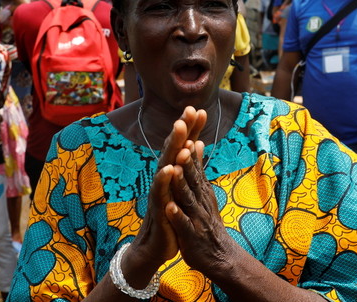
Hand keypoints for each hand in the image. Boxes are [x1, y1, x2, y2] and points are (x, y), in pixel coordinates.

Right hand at [126, 108, 206, 274]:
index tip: (201, 110)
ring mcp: (160, 191)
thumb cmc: (170, 215)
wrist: (155, 246)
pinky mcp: (158, 208)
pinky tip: (168, 168)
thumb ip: (189, 165)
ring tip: (179, 129)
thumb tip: (197, 142)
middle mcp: (165, 178)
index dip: (192, 129)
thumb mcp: (182, 188)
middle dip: (182, 130)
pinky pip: (160, 192)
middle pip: (173, 149)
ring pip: (166, 164)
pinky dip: (163, 180)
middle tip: (189, 110)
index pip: (184, 147)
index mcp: (173, 173)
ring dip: (173, 147)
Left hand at [165, 139, 237, 276]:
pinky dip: (177, 216)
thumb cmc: (207, 220)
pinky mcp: (191, 236)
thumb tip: (198, 141)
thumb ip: (199, 168)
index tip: (188, 133)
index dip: (191, 148)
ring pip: (188, 198)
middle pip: (193, 178)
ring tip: (174, 169)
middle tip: (183, 142)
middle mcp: (200, 200)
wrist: (219, 255)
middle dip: (187, 161)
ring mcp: (196, 217)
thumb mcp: (205, 191)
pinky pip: (183, 225)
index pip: (195, 166)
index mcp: (201, 189)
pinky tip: (169, 207)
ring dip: (181, 184)